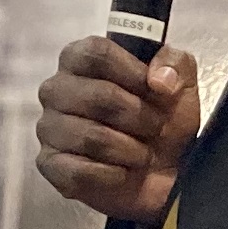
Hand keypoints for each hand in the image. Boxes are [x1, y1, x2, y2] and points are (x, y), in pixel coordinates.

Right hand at [33, 37, 200, 225]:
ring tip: (142, 153)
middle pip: (99, 96)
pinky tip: (122, 173)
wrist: (165, 172)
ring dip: (131, 150)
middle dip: (140, 117)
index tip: (156, 90)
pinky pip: (80, 172)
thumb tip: (160, 80)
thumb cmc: (163, 120)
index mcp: (79, 59)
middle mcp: (56, 89)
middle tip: (155, 128)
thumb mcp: (180, 84)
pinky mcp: (50, 165)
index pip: (96, 53)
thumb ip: (175, 64)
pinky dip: (113, 175)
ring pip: (92, 138)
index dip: (133, 72)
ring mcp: (48, 127)